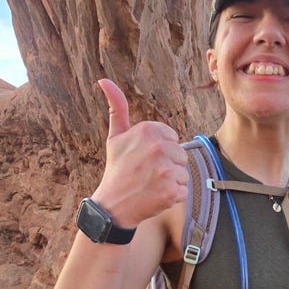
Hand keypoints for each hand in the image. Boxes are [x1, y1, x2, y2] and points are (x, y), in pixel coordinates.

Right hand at [91, 79, 188, 227]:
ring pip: (183, 174)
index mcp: (148, 130)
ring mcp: (165, 170)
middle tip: (146, 175)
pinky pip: (183, 191)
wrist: (112, 207)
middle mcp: (158, 147)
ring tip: (150, 186)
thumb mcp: (115, 137)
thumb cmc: (117, 171)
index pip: (173, 139)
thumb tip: (104, 80)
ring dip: (171, 183)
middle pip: (181, 156)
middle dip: (168, 167)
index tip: (143, 160)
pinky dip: (172, 197)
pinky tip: (155, 197)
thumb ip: (117, 108)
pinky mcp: (171, 190)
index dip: (161, 152)